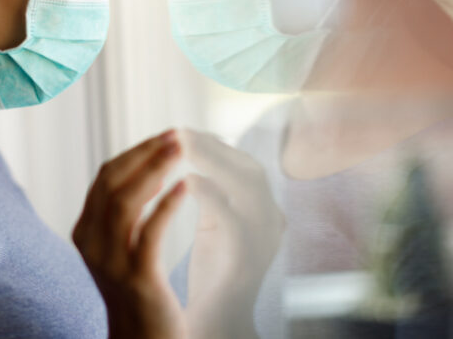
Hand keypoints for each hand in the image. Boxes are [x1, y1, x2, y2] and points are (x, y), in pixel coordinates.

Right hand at [72, 129, 188, 338]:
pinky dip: (167, 206)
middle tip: (176, 135)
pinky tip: (187, 187)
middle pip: (112, 182)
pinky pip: (149, 233)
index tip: (165, 136)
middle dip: (145, 154)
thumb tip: (148, 166)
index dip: (136, 152)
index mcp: (86, 230)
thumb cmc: (140, 289)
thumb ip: (124, 211)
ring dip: (155, 170)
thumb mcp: (122, 246)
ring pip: (125, 202)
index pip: (106, 176)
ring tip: (182, 150)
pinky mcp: (135, 278)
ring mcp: (110, 261)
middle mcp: (91, 242)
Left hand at [181, 130, 284, 338]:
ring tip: (183, 147)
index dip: (216, 144)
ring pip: (249, 187)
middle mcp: (272, 222)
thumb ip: (214, 190)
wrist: (219, 320)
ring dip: (215, 162)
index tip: (184, 131)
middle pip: (252, 169)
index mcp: (264, 211)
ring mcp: (264, 240)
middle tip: (181, 133)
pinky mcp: (249, 260)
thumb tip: (193, 148)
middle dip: (215, 147)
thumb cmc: (214, 270)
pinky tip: (189, 182)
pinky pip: (235, 219)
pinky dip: (214, 195)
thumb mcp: (216, 223)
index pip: (246, 164)